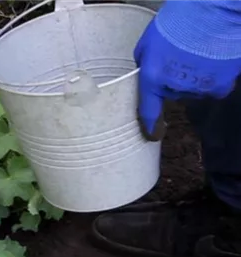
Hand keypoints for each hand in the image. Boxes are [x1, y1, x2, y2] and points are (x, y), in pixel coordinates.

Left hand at [135, 16, 240, 139]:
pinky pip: (214, 88)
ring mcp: (198, 88)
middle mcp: (174, 87)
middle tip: (181, 55)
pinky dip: (214, 78)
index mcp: (152, 76)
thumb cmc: (178, 20)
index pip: (148, 109)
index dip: (149, 125)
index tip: (152, 135)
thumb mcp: (148, 41)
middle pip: (172, 92)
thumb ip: (145, 62)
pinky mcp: (220, 85)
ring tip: (199, 52)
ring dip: (194, 76)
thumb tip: (146, 75)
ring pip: (194, 89)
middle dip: (173, 79)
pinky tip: (215, 60)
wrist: (215, 9)